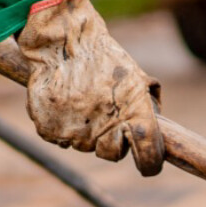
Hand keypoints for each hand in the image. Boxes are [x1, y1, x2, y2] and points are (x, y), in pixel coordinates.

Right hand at [16, 0, 165, 174]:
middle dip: (112, 142)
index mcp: (134, 114)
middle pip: (112, 154)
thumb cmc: (104, 58)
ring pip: (83, 145)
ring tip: (81, 100)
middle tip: (106, 117)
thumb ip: (148, 102)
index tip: (149, 165)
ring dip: (85, 129)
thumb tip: (156, 123)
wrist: (63, 42)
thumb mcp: (136, 76)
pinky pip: (59, 138)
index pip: (149, 154)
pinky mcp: (49, 131)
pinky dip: (62, 125)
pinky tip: (64, 102)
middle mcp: (104, 128)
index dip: (150, 163)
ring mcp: (75, 132)